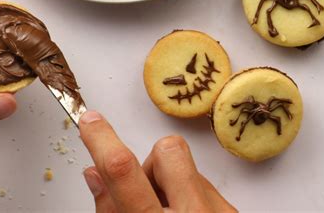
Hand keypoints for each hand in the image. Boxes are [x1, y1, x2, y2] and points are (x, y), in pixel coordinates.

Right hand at [79, 111, 236, 211]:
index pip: (124, 172)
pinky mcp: (233, 211)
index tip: (90, 120)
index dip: (102, 140)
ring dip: (170, 183)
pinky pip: (203, 184)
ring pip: (187, 167)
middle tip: (146, 192)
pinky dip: (188, 195)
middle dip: (150, 162)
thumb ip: (109, 211)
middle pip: (168, 150)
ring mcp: (219, 212)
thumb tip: (95, 172)